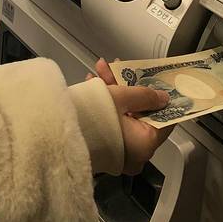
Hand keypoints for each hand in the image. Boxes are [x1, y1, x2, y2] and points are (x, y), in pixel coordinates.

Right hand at [88, 58, 170, 174]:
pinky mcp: (103, 150)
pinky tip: (92, 84)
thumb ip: (145, 95)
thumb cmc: (94, 116)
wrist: (58, 134)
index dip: (159, 98)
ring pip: (123, 117)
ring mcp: (119, 154)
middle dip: (128, 87)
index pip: (163, 120)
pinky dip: (105, 106)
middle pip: (139, 114)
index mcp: (146, 144)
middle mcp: (135, 154)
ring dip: (113, 92)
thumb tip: (164, 98)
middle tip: (119, 67)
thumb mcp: (122, 97)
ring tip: (100, 69)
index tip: (155, 81)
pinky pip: (112, 125)